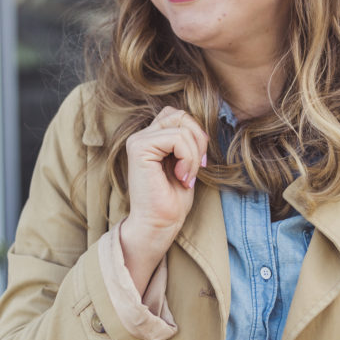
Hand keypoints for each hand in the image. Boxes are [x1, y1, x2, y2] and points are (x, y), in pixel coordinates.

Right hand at [119, 107, 207, 290]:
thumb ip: (188, 142)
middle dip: (198, 140)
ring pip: (182, 127)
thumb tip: (202, 128)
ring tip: (186, 177)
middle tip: (198, 167)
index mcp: (151, 138)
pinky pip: (177, 138)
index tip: (199, 162)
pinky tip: (181, 177)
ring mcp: (138, 140)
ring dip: (193, 155)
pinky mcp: (139, 148)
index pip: (179, 116)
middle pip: (180, 115)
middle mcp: (141, 136)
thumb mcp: (186, 163)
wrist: (159, 225)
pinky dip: (188, 158)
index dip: (196, 134)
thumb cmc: (172, 200)